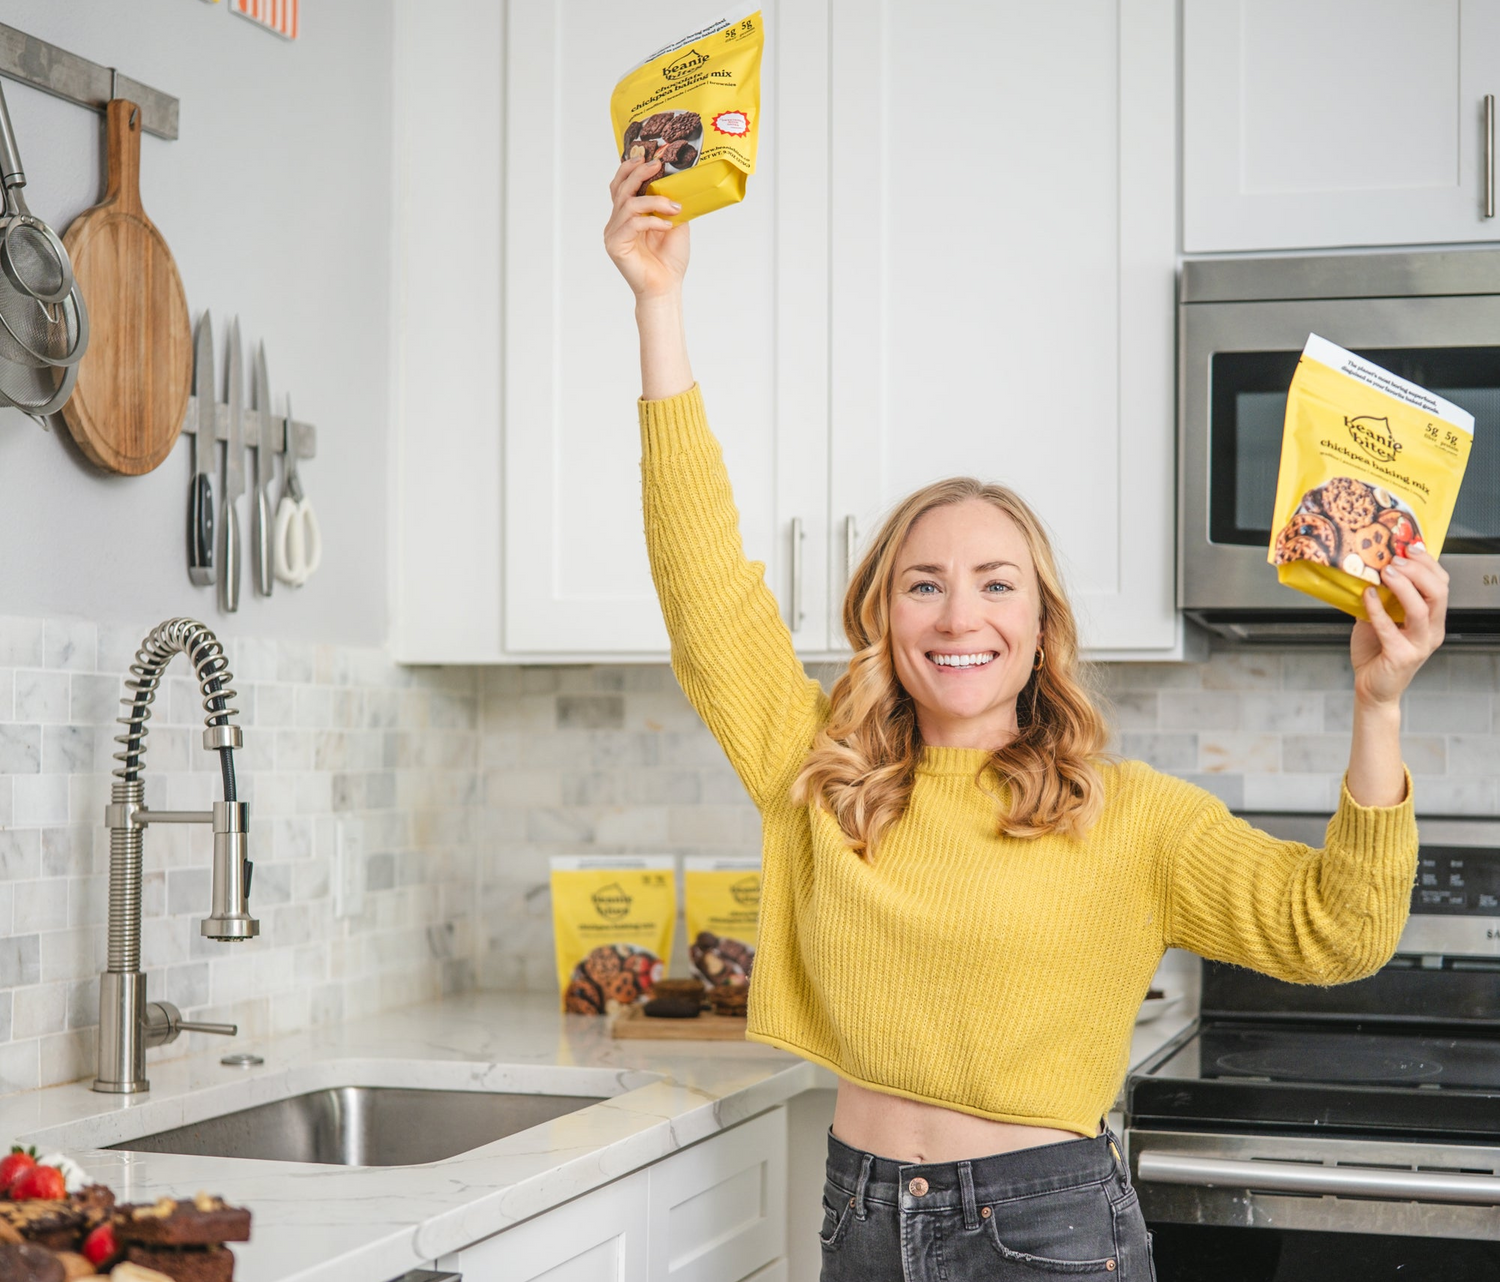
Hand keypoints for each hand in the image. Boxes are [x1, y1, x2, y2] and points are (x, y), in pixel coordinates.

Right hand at [604, 159, 689, 300]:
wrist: (666, 288)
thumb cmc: (669, 260)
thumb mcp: (675, 223)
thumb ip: (670, 202)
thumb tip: (675, 179)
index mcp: (628, 215)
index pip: (622, 185)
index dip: (630, 168)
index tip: (648, 156)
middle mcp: (617, 222)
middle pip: (620, 188)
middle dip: (638, 173)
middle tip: (656, 165)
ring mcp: (614, 233)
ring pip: (628, 204)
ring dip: (654, 201)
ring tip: (674, 207)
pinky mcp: (615, 245)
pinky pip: (632, 224)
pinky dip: (652, 221)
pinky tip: (667, 225)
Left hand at [1350, 545, 1448, 706]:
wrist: (1370, 688)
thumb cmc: (1375, 652)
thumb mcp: (1378, 618)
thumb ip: (1380, 597)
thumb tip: (1366, 568)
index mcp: (1432, 619)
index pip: (1441, 585)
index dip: (1428, 563)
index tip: (1409, 547)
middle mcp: (1432, 631)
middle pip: (1438, 593)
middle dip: (1418, 571)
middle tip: (1395, 559)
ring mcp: (1419, 644)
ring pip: (1422, 609)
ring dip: (1404, 586)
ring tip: (1385, 572)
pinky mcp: (1402, 656)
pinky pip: (1391, 628)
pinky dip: (1378, 609)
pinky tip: (1367, 595)